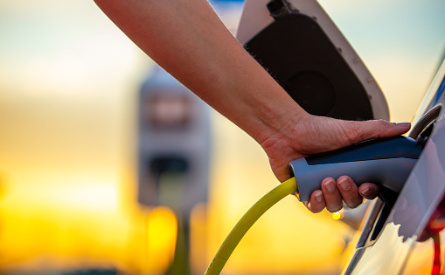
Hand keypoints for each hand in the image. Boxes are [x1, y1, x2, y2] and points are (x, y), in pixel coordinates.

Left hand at [259, 113, 410, 212]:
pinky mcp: (304, 191)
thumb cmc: (315, 130)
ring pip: (334, 206)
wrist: (287, 131)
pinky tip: (314, 191)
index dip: (368, 191)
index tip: (366, 185)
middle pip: (351, 201)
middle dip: (349, 193)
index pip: (366, 189)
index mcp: (350, 168)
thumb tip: (402, 127)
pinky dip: (316, 202)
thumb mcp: (351, 130)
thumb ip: (377, 130)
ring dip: (332, 197)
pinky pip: (314, 207)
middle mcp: (336, 179)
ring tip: (325, 181)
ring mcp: (320, 187)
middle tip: (342, 178)